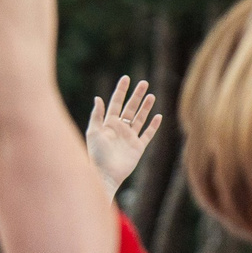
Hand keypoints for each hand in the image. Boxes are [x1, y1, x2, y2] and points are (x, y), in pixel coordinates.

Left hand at [85, 77, 162, 193]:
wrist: (106, 174)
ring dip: (145, 108)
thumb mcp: (93, 132)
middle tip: (144, 83)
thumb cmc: (96, 154)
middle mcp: (120, 128)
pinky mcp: (138, 147)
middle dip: (137, 95)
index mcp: (108, 123)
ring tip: (151, 96)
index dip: (121, 91)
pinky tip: (158, 116)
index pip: (116, 103)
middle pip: (130, 108)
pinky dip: (153, 126)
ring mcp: (130, 137)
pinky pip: (147, 134)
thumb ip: (96, 115)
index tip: (126, 78)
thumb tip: (98, 98)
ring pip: (140, 119)